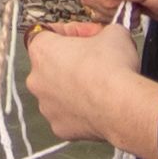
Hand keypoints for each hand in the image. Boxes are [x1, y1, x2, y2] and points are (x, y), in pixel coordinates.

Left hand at [21, 16, 157, 158]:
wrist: (120, 105)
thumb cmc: (112, 69)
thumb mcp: (113, 32)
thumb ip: (101, 31)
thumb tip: (106, 35)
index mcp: (42, 51)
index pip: (48, 33)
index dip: (71, 32)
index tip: (86, 35)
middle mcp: (37, 79)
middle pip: (50, 65)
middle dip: (70, 62)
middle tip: (94, 60)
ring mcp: (46, 106)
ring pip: (57, 93)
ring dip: (72, 88)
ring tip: (97, 85)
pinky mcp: (59, 127)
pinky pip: (67, 115)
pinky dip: (79, 110)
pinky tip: (96, 104)